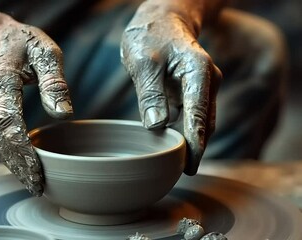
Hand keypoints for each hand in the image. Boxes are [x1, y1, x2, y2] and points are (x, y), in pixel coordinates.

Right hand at [0, 12, 72, 195]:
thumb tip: (64, 115)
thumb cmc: (19, 42)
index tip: (39, 174)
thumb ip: (54, 82)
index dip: (23, 152)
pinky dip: (7, 151)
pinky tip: (23, 161)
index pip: (9, 124)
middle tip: (38, 187)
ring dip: (11, 164)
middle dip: (17, 167)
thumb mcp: (44, 51)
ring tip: (33, 181)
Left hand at [120, 1, 221, 174]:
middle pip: (204, 122)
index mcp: (198, 72)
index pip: (198, 114)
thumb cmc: (150, 35)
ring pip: (199, 122)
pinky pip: (191, 117)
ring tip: (175, 166)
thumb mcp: (144, 60)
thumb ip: (150, 92)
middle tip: (181, 173)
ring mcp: (200, 88)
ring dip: (190, 142)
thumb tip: (157, 126)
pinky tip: (171, 146)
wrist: (160, 20)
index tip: (190, 166)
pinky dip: (184, 132)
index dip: (195, 143)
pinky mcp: (191, 92)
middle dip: (195, 148)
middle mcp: (206, 82)